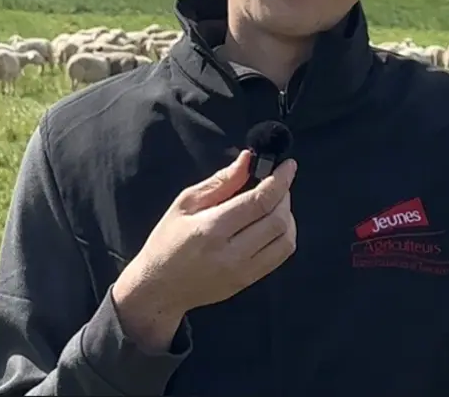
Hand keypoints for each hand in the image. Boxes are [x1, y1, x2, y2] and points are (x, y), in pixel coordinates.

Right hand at [112, 150, 297, 351]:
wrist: (159, 288)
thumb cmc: (168, 240)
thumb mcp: (186, 203)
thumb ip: (221, 181)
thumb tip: (247, 160)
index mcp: (212, 228)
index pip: (260, 201)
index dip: (280, 180)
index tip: (289, 166)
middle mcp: (232, 253)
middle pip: (278, 220)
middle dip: (284, 195)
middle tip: (277, 182)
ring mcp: (243, 271)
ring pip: (285, 240)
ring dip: (287, 215)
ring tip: (274, 202)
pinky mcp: (248, 281)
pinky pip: (280, 255)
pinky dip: (284, 234)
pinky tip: (271, 223)